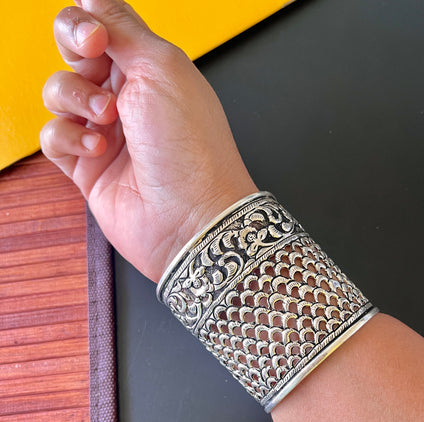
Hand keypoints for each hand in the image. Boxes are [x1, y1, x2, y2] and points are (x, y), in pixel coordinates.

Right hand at [40, 0, 256, 280]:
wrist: (191, 218)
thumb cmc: (191, 149)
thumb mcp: (161, 68)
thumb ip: (121, 27)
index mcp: (152, 68)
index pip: (103, 26)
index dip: (87, 22)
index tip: (97, 37)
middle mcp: (128, 98)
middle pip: (75, 53)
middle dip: (77, 53)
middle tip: (97, 64)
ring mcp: (106, 132)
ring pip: (58, 92)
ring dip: (76, 99)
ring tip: (108, 122)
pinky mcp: (87, 167)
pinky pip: (53, 136)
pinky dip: (69, 137)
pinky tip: (97, 150)